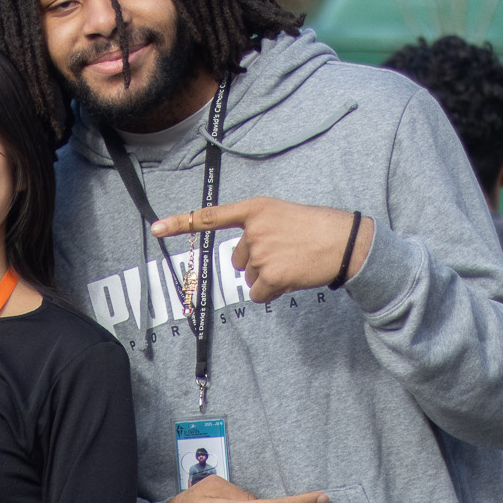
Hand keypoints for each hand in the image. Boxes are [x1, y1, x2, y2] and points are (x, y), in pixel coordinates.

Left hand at [152, 197, 369, 302]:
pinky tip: (292, 279)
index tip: (156, 228)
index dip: (181, 223)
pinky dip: (273, 293)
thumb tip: (244, 261)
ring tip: (294, 263)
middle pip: (238, 260)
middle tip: (286, 254)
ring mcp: (260, 253)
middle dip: (257, 263)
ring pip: (250, 278)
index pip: (211, 216)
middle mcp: (252, 230)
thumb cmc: (319, 228)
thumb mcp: (284, 215)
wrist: (347, 242)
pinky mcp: (270, 276)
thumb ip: (260, 229)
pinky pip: (259, 294)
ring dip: (268, 277)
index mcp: (255, 209)